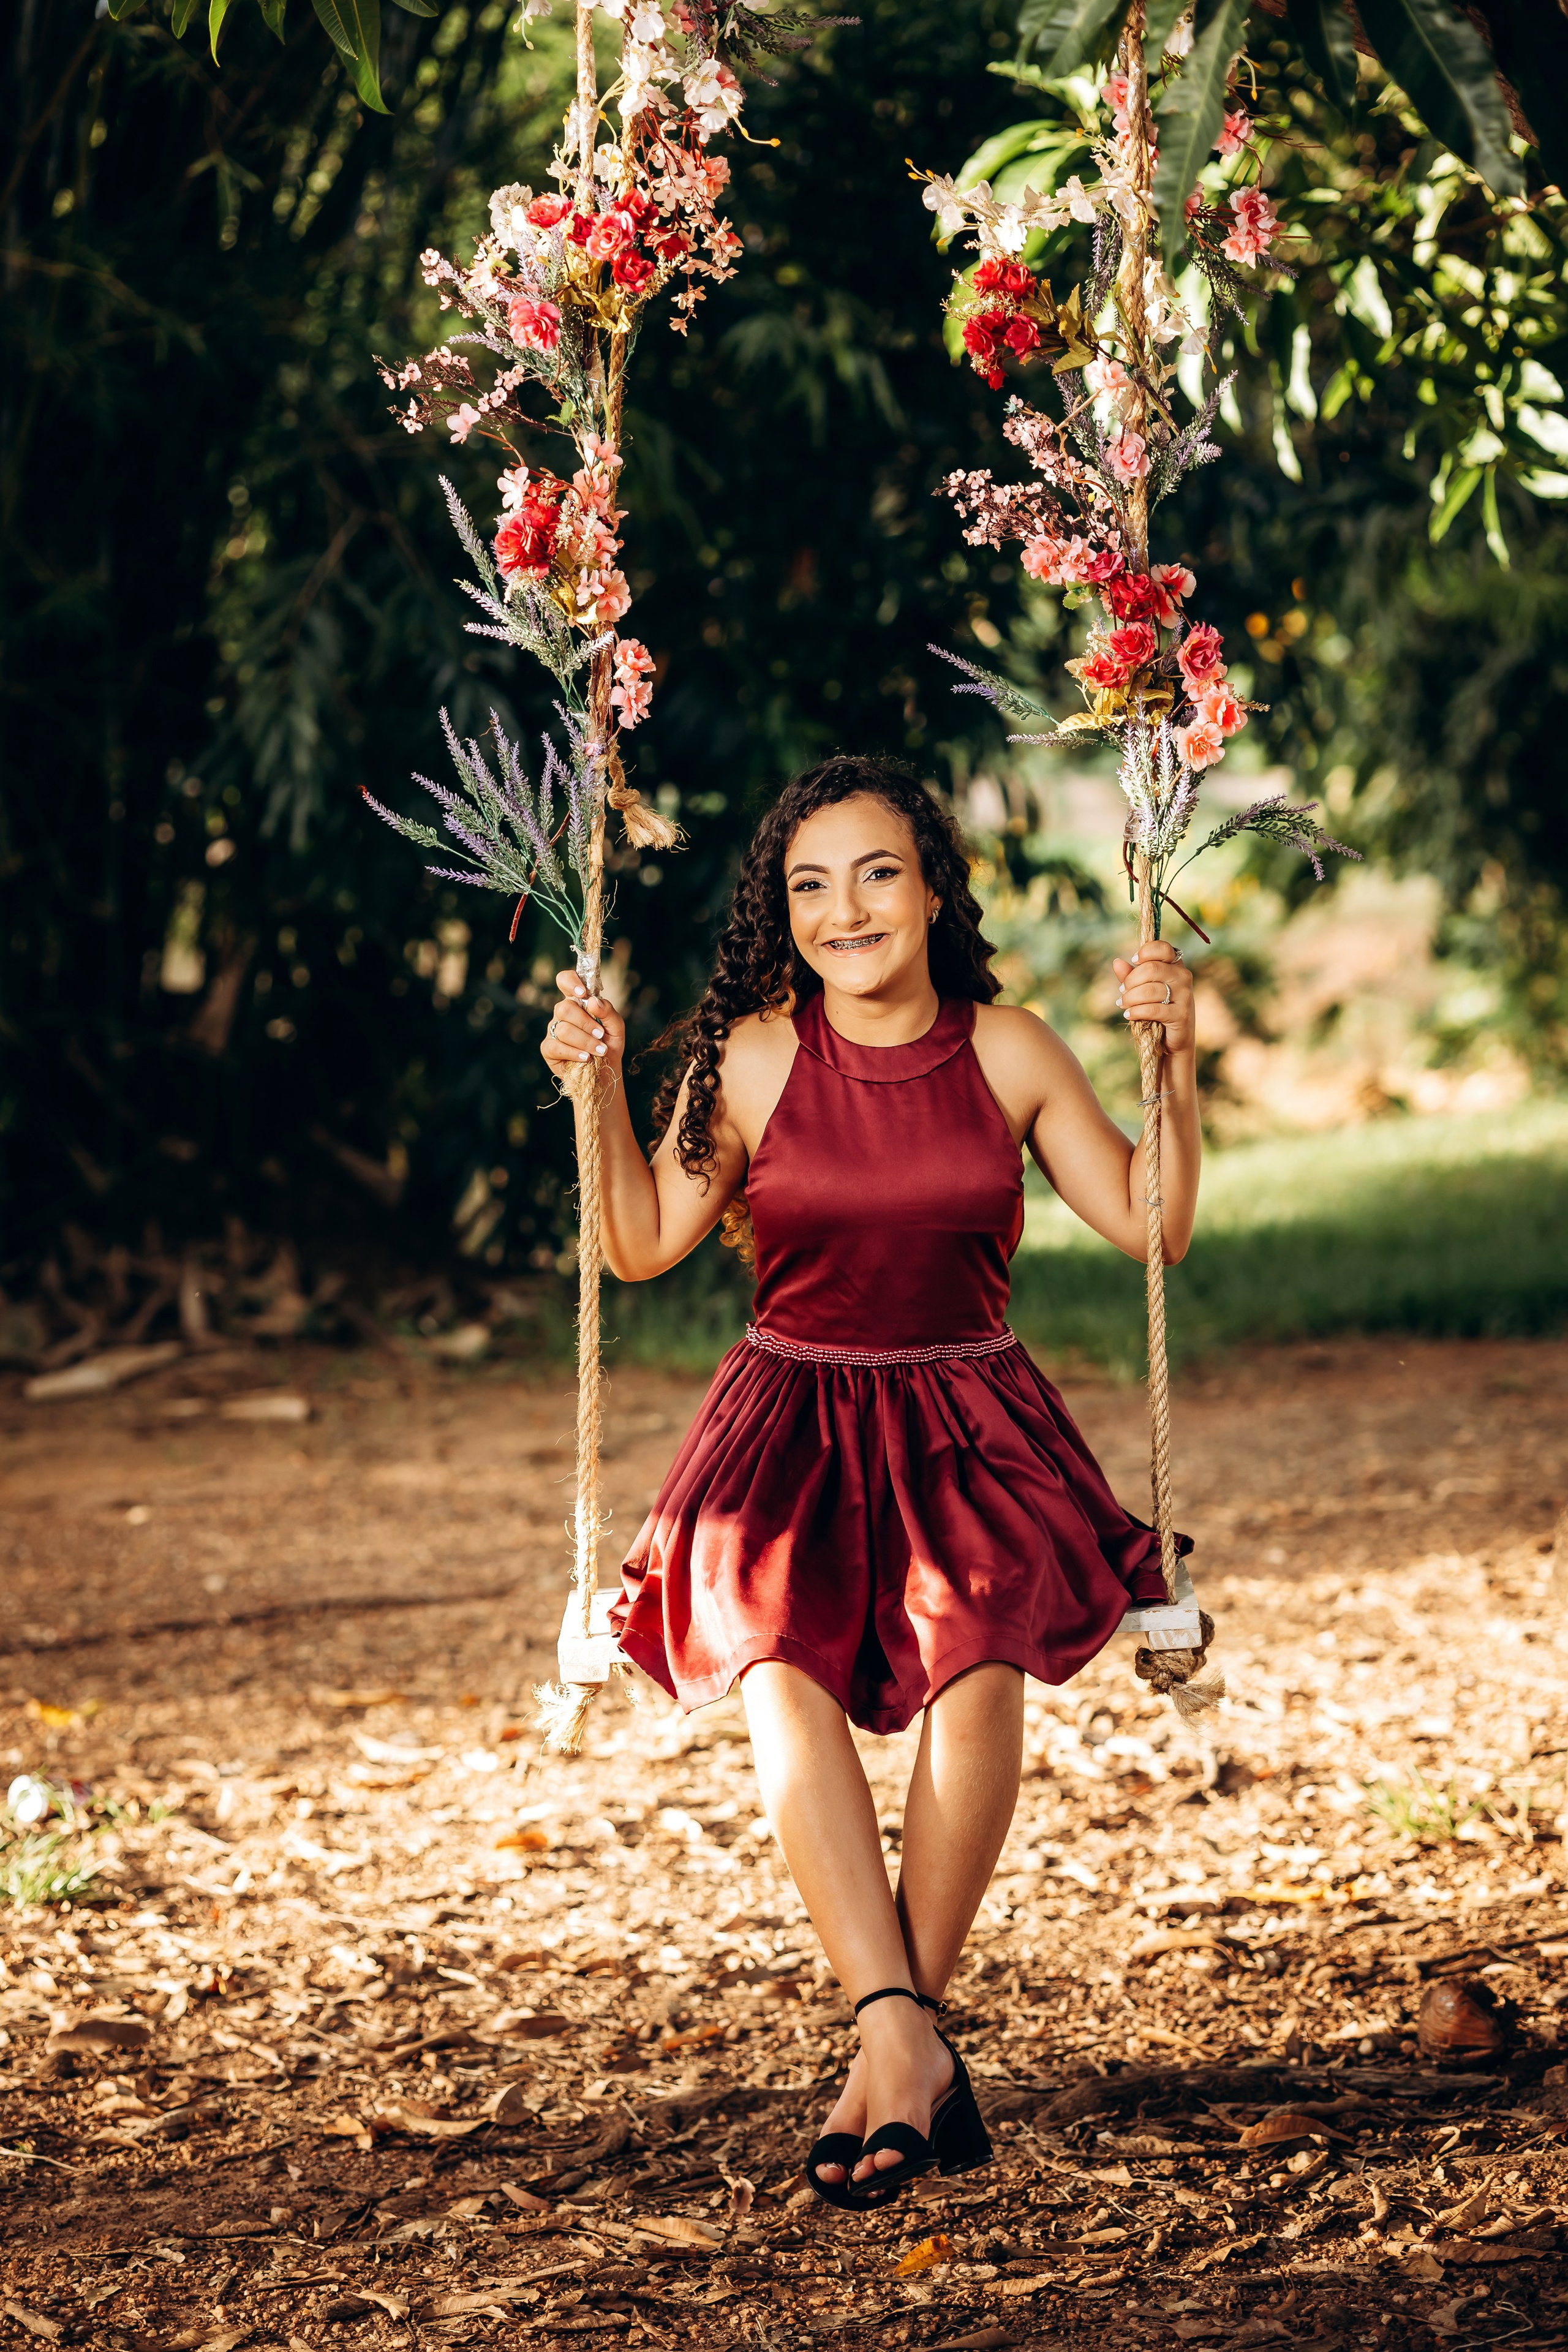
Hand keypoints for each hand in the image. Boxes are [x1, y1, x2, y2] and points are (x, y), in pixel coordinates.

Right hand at [541, 967, 625, 1083]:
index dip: (570, 982)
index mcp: (578, 1002)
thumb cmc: (609, 1045)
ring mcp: (553, 1031)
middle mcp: (563, 1014)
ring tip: (599, 1051)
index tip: (583, 993)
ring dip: (585, 1041)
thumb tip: (593, 1001)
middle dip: (585, 1022)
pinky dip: (573, 1052)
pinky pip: (556, 1046)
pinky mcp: (548, 1049)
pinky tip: (585, 1058)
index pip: (565, 980)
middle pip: (564, 1008)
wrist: (605, 1071)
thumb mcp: (616, 1028)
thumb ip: (608, 1012)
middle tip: (601, 1034)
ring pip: (563, 1029)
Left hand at [1112, 938, 1193, 1054]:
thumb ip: (1131, 976)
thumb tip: (1116, 962)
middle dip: (1131, 981)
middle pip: (1151, 969)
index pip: (1163, 948)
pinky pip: (1153, 1009)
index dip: (1146, 952)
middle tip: (1122, 991)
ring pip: (1150, 990)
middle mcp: (1183, 976)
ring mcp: (1185, 995)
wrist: (1174, 1039)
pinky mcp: (1181, 1014)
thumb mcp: (1143, 990)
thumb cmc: (1157, 1010)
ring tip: (1123, 1004)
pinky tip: (1129, 1015)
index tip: (1134, 961)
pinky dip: (1136, 1012)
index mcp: (1175, 965)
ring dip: (1130, 998)